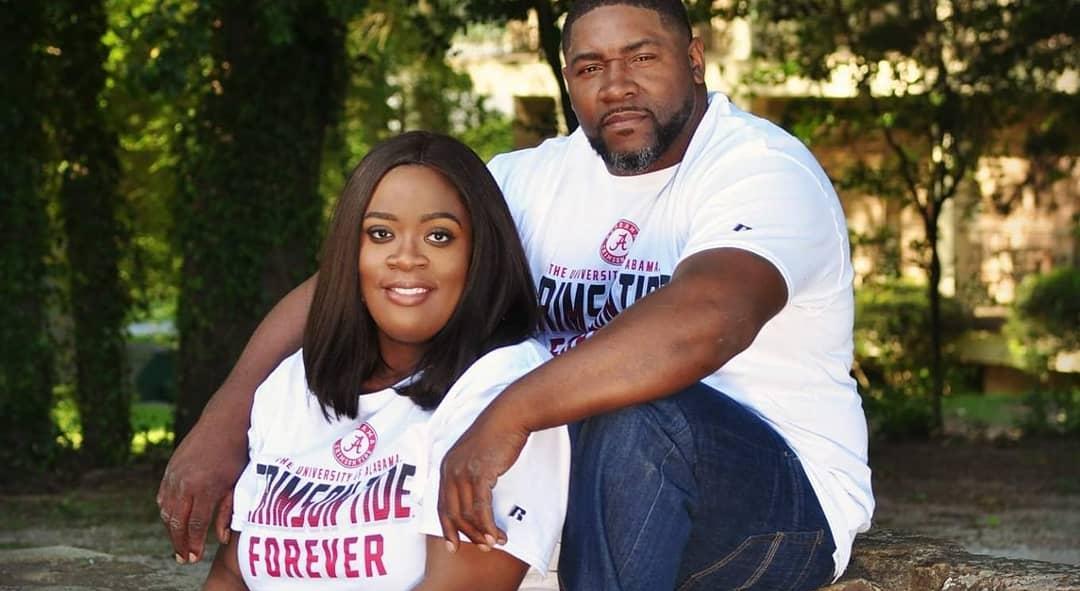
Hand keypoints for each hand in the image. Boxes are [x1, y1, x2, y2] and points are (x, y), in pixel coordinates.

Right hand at [157, 415, 246, 563]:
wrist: (224, 422)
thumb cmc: (237, 453)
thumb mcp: (237, 483)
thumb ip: (227, 512)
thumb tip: (220, 539)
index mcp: (204, 488)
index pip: (194, 524)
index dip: (193, 543)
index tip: (194, 557)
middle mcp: (185, 483)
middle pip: (176, 521)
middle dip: (179, 542)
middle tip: (183, 557)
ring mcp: (174, 475)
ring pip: (165, 510)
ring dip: (170, 529)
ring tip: (178, 542)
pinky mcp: (170, 468)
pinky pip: (162, 496)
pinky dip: (165, 511)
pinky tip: (172, 520)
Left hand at [437, 413, 529, 552]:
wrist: (509, 416)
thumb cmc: (497, 434)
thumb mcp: (474, 454)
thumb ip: (468, 471)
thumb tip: (474, 492)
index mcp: (445, 467)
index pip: (442, 506)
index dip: (447, 528)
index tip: (453, 546)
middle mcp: (449, 471)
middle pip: (453, 514)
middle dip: (467, 535)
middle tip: (482, 548)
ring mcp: (462, 472)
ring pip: (467, 514)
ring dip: (481, 533)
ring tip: (495, 543)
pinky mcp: (479, 474)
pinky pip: (481, 508)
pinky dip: (488, 525)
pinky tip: (497, 534)